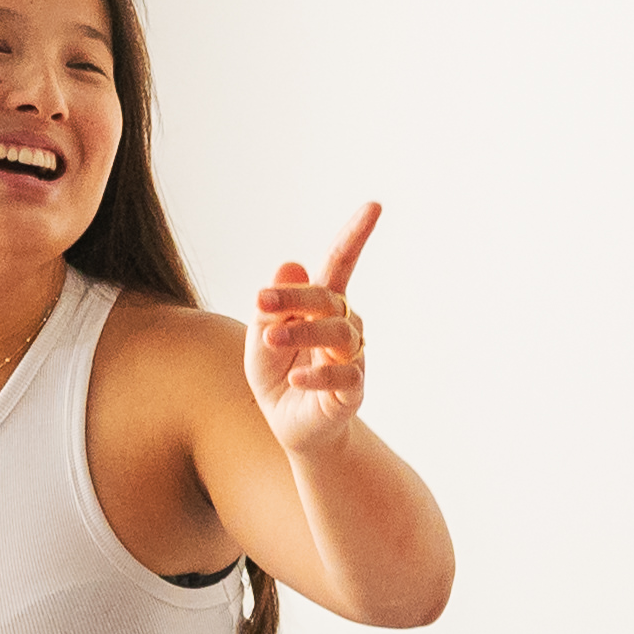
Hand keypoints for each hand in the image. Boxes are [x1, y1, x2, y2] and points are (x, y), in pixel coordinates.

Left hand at [247, 205, 382, 456]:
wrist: (290, 427)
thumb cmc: (277, 376)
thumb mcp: (260, 339)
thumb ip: (272, 307)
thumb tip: (290, 263)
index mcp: (322, 305)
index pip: (341, 263)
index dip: (357, 235)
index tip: (374, 207)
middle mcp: (343, 324)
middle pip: (328, 299)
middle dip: (295, 297)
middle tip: (262, 302)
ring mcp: (352, 356)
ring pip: (338, 334)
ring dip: (302, 335)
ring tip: (270, 342)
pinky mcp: (353, 389)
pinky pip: (343, 375)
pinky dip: (317, 376)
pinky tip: (296, 380)